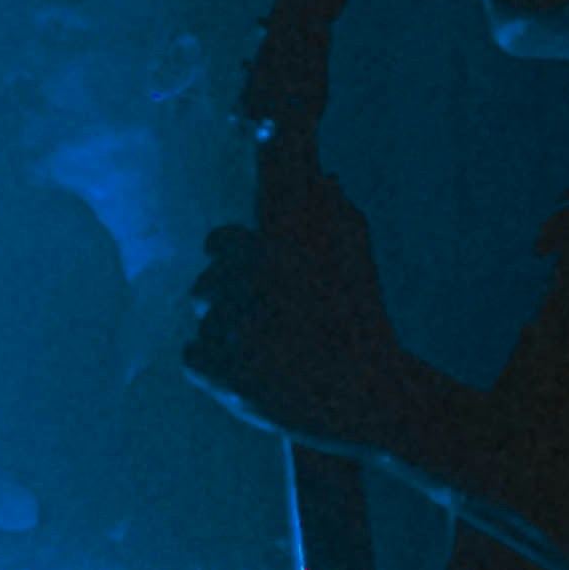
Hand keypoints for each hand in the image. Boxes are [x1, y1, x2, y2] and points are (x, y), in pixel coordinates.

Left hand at [183, 168, 408, 460]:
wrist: (375, 394)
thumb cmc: (364, 319)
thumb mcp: (355, 254)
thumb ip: (333, 208)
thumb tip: (324, 176)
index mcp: (279, 253)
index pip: (219, 242)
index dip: (225, 253)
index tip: (236, 266)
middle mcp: (254, 288)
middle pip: (204, 286)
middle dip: (225, 300)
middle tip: (261, 322)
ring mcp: (238, 334)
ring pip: (204, 324)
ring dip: (226, 335)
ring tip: (269, 352)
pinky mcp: (227, 376)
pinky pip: (193, 356)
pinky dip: (214, 365)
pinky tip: (252, 370)